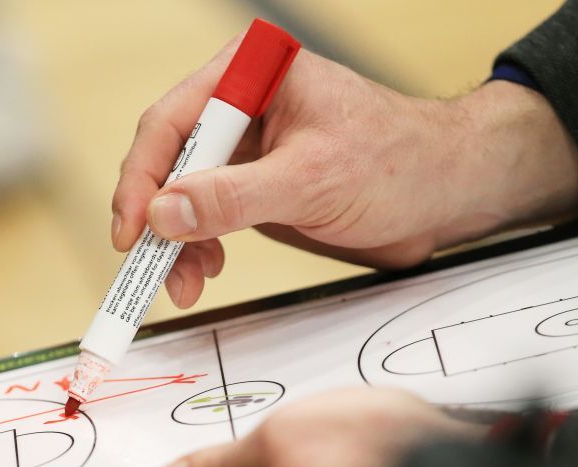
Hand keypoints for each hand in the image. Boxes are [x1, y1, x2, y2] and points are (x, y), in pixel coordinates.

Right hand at [112, 41, 577, 308]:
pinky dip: (200, 246)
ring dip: (177, 242)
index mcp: (251, 74)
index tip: (131, 231)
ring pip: (184, 195)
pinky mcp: (257, 183)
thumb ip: (233, 197)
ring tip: (185, 282)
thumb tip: (162, 213)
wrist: (446, 192)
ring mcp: (248, 147)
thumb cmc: (398, 163)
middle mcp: (242, 105)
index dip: (143, 179)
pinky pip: (209, 215)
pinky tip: (203, 269)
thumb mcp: (310, 180)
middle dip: (158, 221)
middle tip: (149, 269)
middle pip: (170, 161)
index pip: (171, 121)